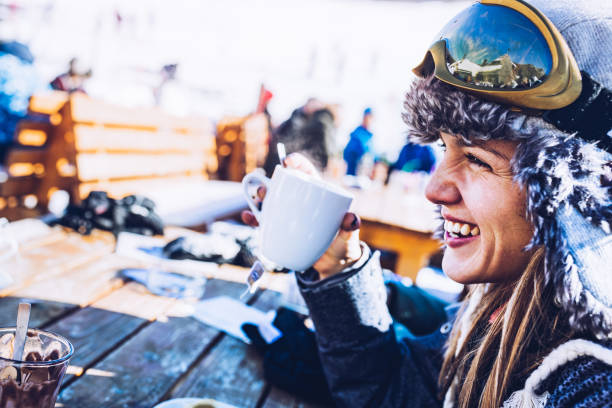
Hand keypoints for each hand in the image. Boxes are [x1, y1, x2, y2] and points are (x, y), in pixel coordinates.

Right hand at [241, 153, 361, 279]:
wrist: (332, 267)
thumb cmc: (342, 247)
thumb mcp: (348, 238)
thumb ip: (350, 229)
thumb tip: (351, 218)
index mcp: (319, 196)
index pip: (308, 174)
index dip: (298, 164)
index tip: (288, 161)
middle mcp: (300, 203)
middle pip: (283, 187)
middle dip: (271, 183)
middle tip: (266, 189)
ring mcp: (288, 216)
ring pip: (270, 202)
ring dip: (259, 198)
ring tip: (256, 200)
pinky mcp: (279, 230)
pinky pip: (264, 222)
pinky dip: (254, 218)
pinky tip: (247, 216)